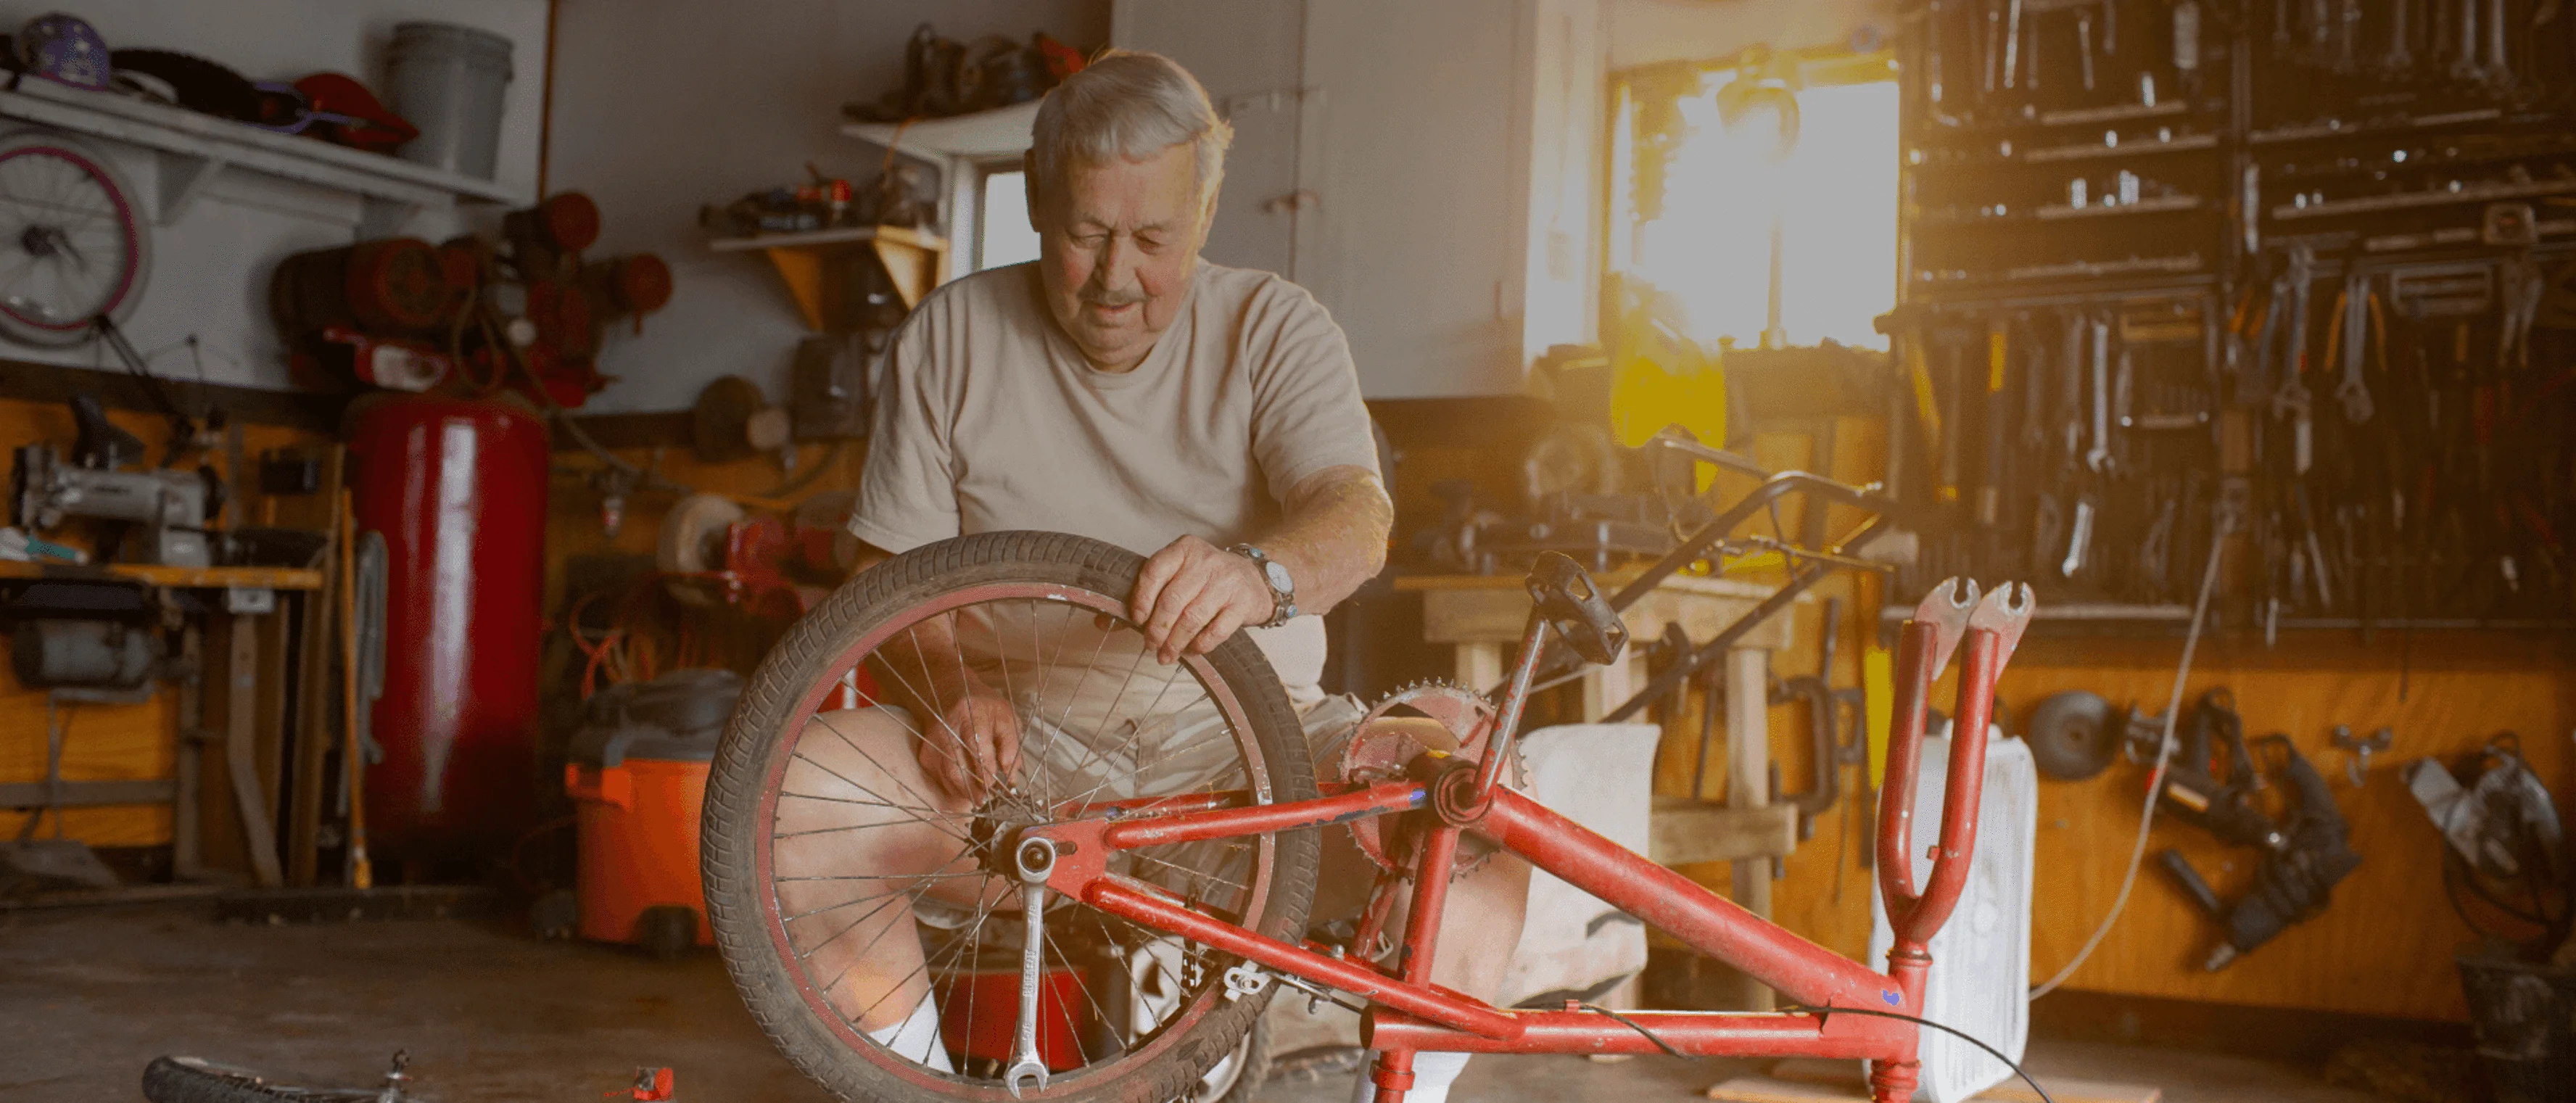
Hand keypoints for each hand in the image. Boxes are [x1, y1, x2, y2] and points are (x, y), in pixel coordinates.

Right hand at [916, 691, 1021, 802]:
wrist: (948, 692)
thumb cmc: (983, 706)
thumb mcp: (1005, 716)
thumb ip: (1011, 745)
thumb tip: (1011, 776)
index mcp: (971, 712)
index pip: (977, 746)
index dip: (987, 770)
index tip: (997, 786)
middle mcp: (947, 726)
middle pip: (957, 764)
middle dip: (973, 787)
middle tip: (985, 799)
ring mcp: (933, 740)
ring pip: (946, 774)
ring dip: (963, 791)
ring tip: (978, 799)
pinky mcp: (925, 751)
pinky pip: (939, 776)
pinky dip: (953, 787)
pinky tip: (965, 789)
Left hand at [1130, 536, 1277, 663]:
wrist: (1255, 579)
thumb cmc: (1209, 579)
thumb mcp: (1183, 572)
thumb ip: (1155, 590)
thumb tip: (1114, 622)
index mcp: (1185, 549)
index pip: (1155, 571)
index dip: (1142, 599)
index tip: (1137, 620)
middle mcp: (1206, 561)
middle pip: (1172, 600)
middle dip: (1157, 629)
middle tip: (1151, 645)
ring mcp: (1226, 582)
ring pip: (1192, 618)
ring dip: (1176, 642)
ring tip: (1167, 655)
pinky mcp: (1243, 604)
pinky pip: (1216, 631)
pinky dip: (1200, 645)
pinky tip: (1191, 650)